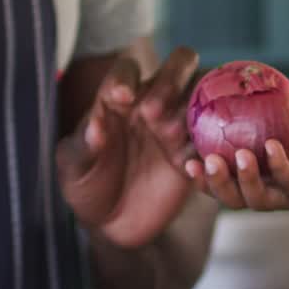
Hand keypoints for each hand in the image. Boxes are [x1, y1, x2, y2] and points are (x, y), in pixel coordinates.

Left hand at [55, 47, 200, 248]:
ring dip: (195, 108)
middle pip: (180, 64)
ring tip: (175, 135)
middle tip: (152, 111)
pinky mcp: (195, 153)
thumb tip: (94, 127)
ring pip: (204, 94)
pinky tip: (189, 164)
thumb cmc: (87, 185)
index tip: (120, 97)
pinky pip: (215, 138)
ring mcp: (179, 124)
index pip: (128, 68)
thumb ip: (83, 147)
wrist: (112, 223)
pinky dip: (208, 145)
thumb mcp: (74, 169)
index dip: (125, 77)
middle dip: (171, 79)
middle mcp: (154, 101)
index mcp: (121, 97)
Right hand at [185, 103, 288, 210]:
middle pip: (232, 197)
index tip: (184, 156)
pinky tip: (271, 147)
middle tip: (202, 161)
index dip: (201, 175)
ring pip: (256, 199)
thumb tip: (235, 73)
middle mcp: (271, 190)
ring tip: (236, 157)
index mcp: (259, 175)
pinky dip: (278, 165)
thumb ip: (264, 99)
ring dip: (242, 179)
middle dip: (214, 183)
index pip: (222, 180)